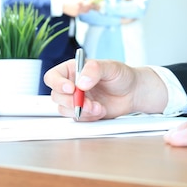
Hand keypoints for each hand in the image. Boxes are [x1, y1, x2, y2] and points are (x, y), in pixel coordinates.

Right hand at [44, 59, 167, 119]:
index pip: (53, 76)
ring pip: (65, 109)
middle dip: (72, 101)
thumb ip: (94, 70)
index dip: (57, 84)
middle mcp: (71, 85)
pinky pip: (77, 119)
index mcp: (73, 70)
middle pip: (56, 96)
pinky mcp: (83, 112)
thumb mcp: (110, 67)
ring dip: (81, 111)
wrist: (133, 92)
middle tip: (88, 102)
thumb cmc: (121, 76)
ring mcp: (76, 100)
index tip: (71, 89)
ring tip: (98, 107)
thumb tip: (81, 82)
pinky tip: (100, 110)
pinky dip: (88, 117)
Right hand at [62, 0, 94, 16]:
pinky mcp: (75, 15)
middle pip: (88, 9)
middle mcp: (79, 8)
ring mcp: (77, 12)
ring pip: (84, 11)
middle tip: (90, 6)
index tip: (95, 4)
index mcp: (80, 2)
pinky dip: (79, 10)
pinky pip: (80, 12)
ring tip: (81, 6)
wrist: (61, 5)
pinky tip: (75, 8)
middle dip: (89, 7)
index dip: (93, 5)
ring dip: (85, 9)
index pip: (89, 4)